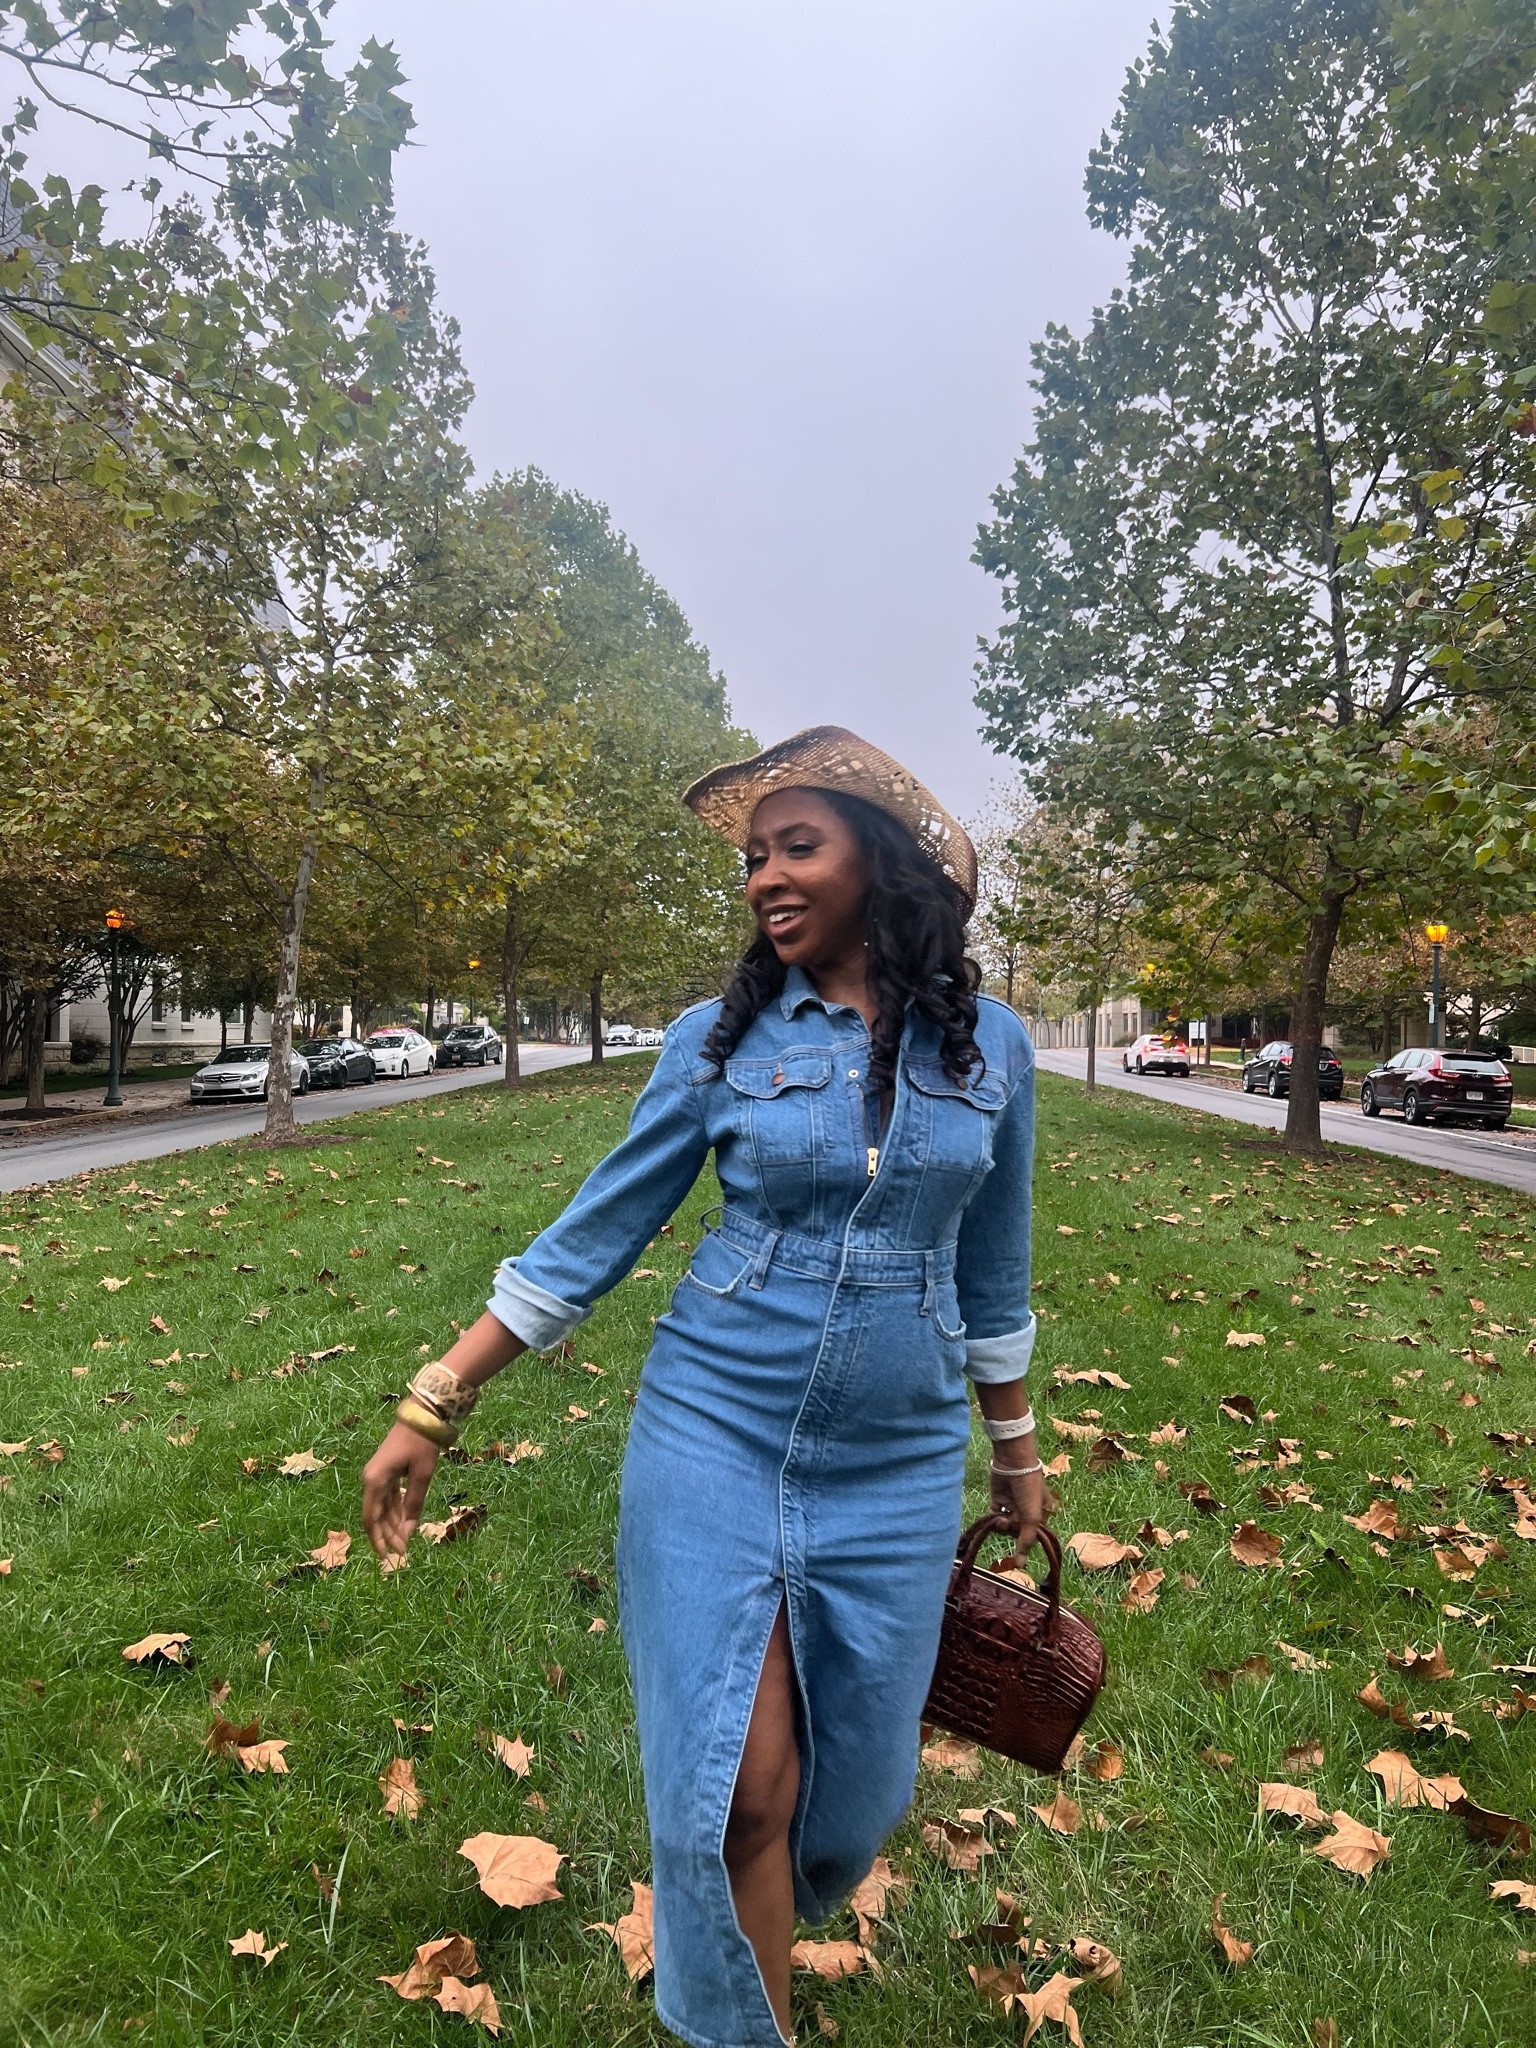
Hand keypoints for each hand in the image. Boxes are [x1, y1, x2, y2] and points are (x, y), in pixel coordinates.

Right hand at [361, 1420, 440, 1561]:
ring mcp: (378, 1475)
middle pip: (376, 1515)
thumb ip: (413, 1504)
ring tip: (404, 1542)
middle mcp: (371, 1479)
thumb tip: (406, 1533)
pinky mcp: (387, 1471)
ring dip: (392, 1524)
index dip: (378, 1539)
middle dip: (388, 1535)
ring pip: (382, 1507)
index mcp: (374, 1481)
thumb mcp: (421, 1476)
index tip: (387, 1557)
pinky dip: (396, 1510)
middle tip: (402, 1553)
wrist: (423, 1414)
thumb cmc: (422, 1444)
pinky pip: (389, 1496)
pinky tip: (404, 1523)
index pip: (370, 1518)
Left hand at [989, 1461, 1049, 1557]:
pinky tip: (994, 1516)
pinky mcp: (998, 1499)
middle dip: (1011, 1530)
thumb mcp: (1032, 1516)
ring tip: (1000, 1519)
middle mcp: (1027, 1510)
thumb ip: (1026, 1540)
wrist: (1013, 1462)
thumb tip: (1020, 1564)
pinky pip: (994, 1515)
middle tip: (1008, 1522)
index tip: (1017, 1551)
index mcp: (1041, 1513)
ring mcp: (1012, 1505)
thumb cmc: (1029, 1488)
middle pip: (1017, 1531)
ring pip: (1005, 1525)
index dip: (1025, 1542)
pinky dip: (992, 1519)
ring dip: (1001, 1525)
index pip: (1033, 1535)